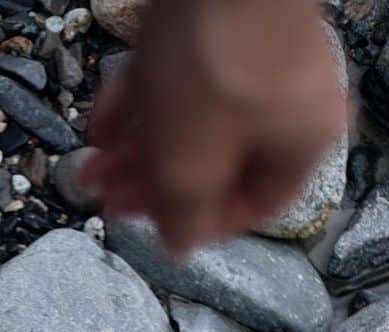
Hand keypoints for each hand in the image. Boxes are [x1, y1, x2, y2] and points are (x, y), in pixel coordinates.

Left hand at [82, 0, 346, 253]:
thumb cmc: (217, 64)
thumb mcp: (191, 164)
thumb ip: (182, 215)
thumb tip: (179, 249)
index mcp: (302, 142)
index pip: (254, 205)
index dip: (199, 225)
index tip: (154, 230)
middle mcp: (287, 102)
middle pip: (212, 164)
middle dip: (150, 185)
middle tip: (103, 196)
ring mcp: (253, 58)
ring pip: (188, 122)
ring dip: (133, 150)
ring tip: (87, 167)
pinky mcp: (219, 24)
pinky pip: (178, 79)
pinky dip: (139, 104)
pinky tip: (99, 124)